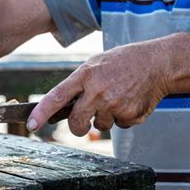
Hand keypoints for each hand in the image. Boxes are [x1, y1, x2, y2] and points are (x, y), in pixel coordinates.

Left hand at [27, 41, 169, 135]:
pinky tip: (130, 101)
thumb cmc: (121, 63)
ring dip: (105, 118)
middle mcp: (97, 91)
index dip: (42, 113)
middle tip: (82, 124)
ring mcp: (114, 104)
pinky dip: (123, 117)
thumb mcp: (95, 65)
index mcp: (85, 75)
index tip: (31, 124)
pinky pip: (120, 126)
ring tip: (117, 98)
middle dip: (77, 127)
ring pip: (100, 126)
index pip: (57, 97)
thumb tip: (60, 108)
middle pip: (76, 122)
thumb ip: (78, 85)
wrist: (157, 62)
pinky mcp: (130, 115)